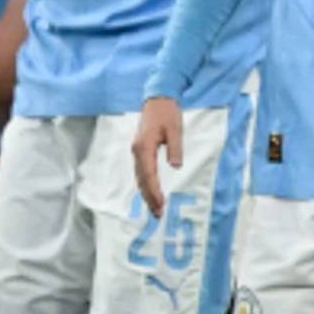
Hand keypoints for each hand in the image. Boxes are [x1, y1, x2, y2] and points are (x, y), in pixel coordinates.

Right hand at [130, 95, 186, 216]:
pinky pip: (141, 172)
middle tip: (158, 214)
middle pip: (142, 179)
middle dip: (149, 197)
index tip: (160, 203)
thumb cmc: (167, 113)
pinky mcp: (140, 150)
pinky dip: (145, 184)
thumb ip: (175, 148)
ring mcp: (137, 151)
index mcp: (145, 147)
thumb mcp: (175, 129)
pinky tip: (150, 192)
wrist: (157, 99)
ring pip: (140, 177)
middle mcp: (137, 151)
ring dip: (146, 193)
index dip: (154, 190)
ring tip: (155, 208)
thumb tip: (176, 166)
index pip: (149, 174)